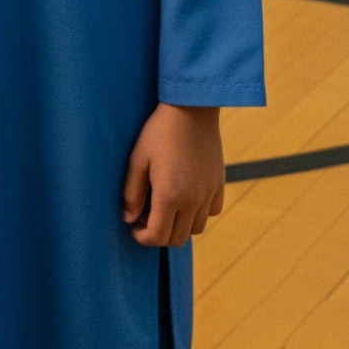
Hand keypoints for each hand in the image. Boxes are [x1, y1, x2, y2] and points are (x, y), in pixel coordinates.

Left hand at [123, 104, 224, 246]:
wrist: (191, 111)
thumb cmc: (158, 132)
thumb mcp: (137, 159)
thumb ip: (132, 192)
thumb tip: (128, 218)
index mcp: (169, 196)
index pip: (158, 236)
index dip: (143, 238)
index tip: (133, 228)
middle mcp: (193, 201)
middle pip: (178, 238)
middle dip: (159, 234)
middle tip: (145, 218)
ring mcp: (209, 195)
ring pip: (196, 229)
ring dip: (179, 226)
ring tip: (164, 206)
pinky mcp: (219, 186)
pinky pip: (210, 212)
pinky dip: (198, 213)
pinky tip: (185, 197)